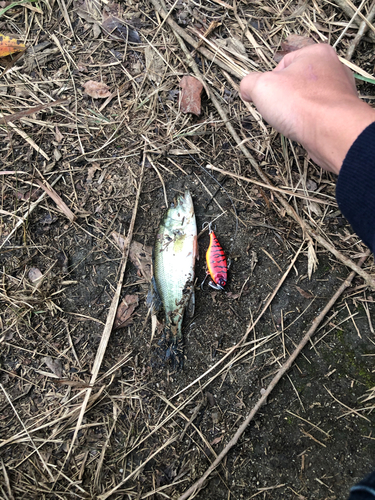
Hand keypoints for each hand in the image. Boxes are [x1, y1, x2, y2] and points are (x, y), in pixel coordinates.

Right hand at [240, 44, 374, 173]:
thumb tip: (246, 89)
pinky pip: (319, 116)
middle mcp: (333, 68)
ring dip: (296, 112)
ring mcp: (341, 92)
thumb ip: (248, 83)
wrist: (332, 133)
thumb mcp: (261, 87)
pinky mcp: (343, 114)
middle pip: (296, 82)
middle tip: (278, 110)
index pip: (283, 63)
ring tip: (292, 122)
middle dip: (284, 97)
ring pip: (308, 100)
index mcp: (316, 52)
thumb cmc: (300, 104)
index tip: (265, 96)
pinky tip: (305, 130)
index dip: (269, 81)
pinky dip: (309, 123)